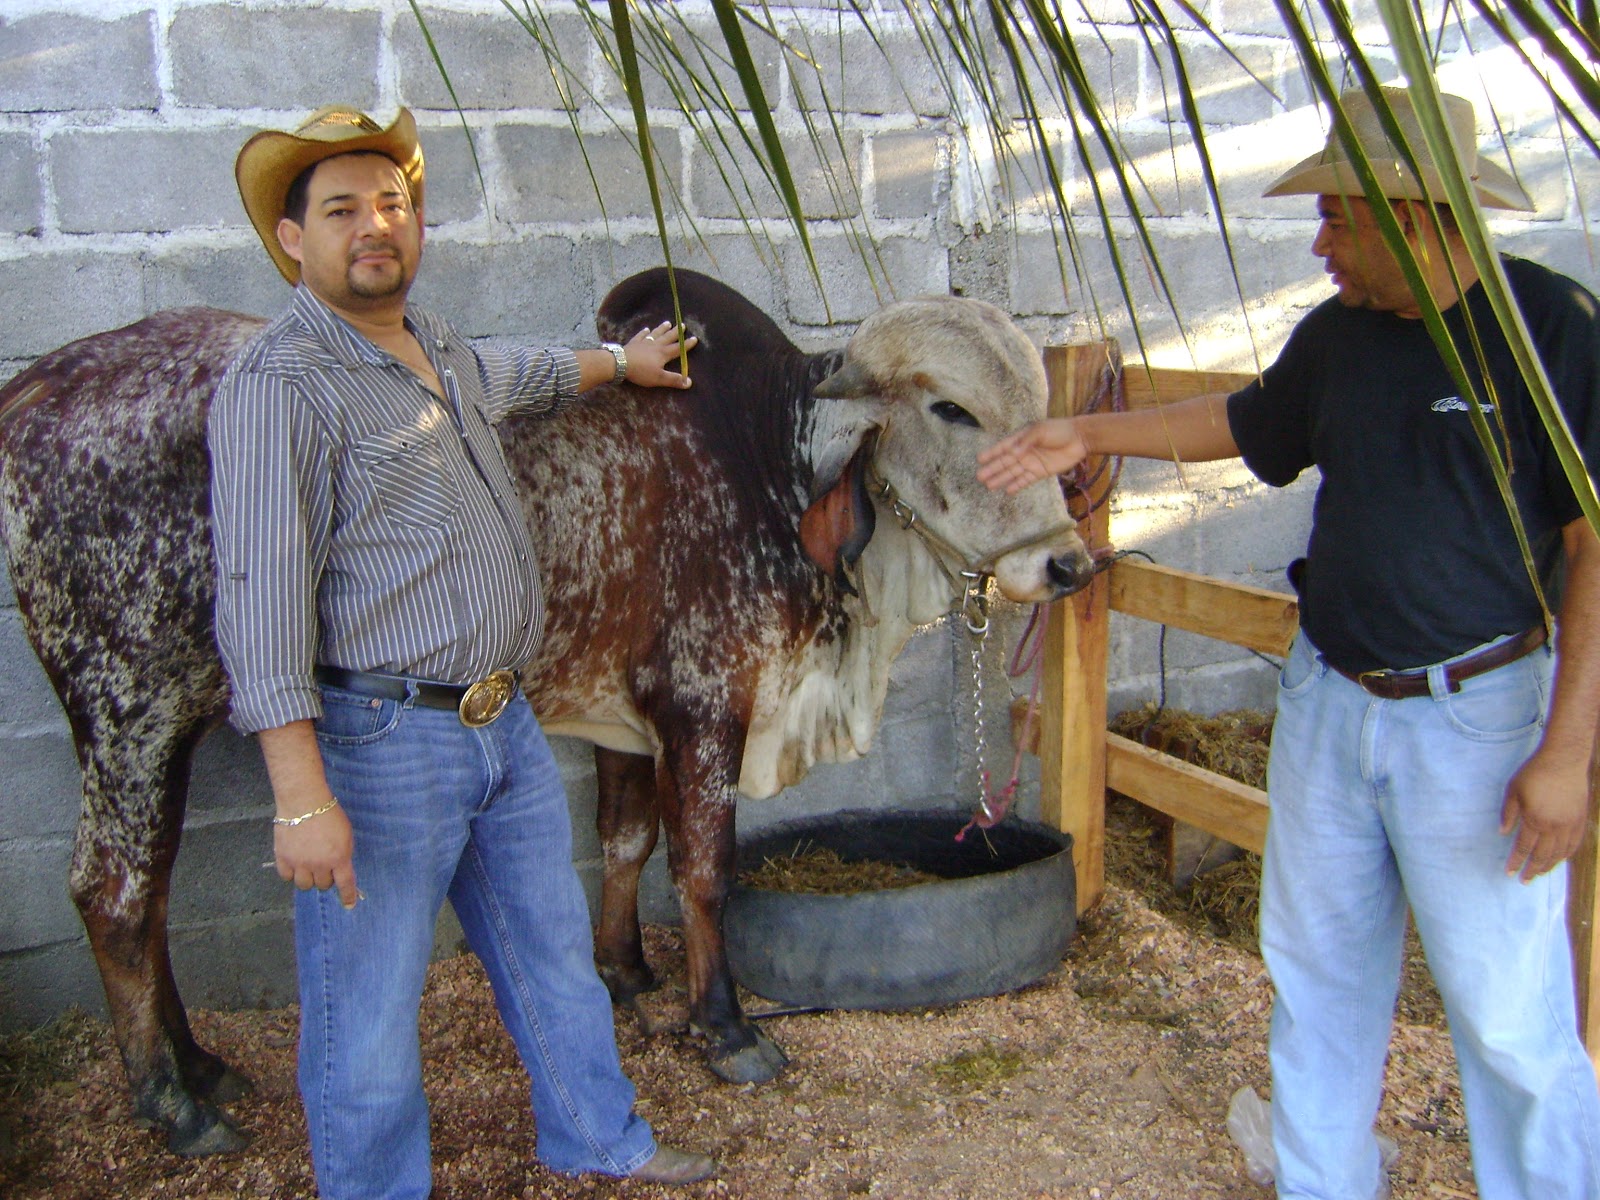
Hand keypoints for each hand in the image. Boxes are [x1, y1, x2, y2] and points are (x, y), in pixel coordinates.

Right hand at [273, 800, 359, 907]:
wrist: (304, 802)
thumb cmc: (328, 814)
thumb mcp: (345, 834)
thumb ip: (343, 854)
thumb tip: (339, 870)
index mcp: (339, 858)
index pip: (345, 884)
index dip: (347, 896)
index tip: (348, 905)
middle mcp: (319, 864)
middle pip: (323, 885)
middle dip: (326, 878)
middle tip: (324, 867)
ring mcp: (299, 863)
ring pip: (304, 885)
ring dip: (309, 878)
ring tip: (309, 867)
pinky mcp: (283, 858)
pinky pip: (287, 876)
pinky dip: (291, 873)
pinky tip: (295, 864)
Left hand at [624, 321, 696, 389]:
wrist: (620, 363)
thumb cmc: (641, 371)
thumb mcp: (659, 378)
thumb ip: (674, 380)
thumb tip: (689, 382)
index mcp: (663, 354)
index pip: (678, 348)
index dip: (687, 344)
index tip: (695, 338)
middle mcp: (655, 345)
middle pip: (668, 337)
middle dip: (676, 332)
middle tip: (683, 325)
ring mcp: (644, 343)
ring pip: (656, 334)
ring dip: (662, 328)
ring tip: (668, 323)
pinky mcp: (634, 343)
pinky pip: (641, 336)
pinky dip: (644, 332)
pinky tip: (646, 329)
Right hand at [976, 418, 1089, 493]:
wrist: (1080, 438)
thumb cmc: (1059, 430)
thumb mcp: (1040, 431)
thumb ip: (1026, 441)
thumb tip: (1012, 452)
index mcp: (1021, 439)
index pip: (1003, 447)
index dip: (992, 453)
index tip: (979, 459)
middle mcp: (1024, 452)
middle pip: (1005, 462)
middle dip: (993, 469)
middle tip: (979, 477)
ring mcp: (1031, 463)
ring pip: (1013, 473)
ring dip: (1001, 479)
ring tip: (988, 485)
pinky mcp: (1040, 472)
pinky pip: (1026, 480)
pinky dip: (1017, 485)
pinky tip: (1007, 491)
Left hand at [1500, 748, 1590, 881]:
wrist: (1564, 761)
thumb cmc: (1534, 773)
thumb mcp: (1513, 791)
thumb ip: (1508, 813)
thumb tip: (1503, 833)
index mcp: (1535, 820)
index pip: (1524, 848)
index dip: (1517, 862)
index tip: (1510, 873)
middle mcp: (1554, 826)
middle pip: (1542, 855)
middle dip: (1532, 869)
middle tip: (1524, 880)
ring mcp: (1570, 824)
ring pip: (1560, 853)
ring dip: (1549, 865)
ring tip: (1539, 873)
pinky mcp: (1580, 820)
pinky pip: (1574, 844)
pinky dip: (1566, 855)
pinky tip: (1560, 859)